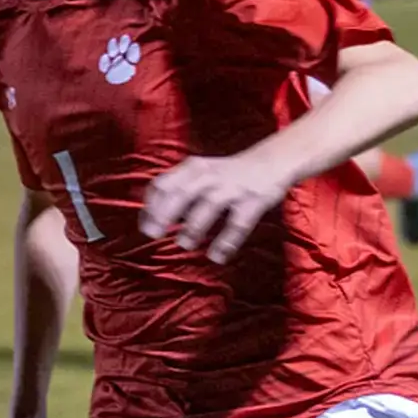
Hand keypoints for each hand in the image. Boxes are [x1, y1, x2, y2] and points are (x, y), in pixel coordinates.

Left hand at [141, 153, 291, 262]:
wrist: (272, 160)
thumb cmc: (228, 173)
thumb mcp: (200, 172)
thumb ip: (177, 189)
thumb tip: (151, 218)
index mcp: (193, 168)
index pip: (164, 184)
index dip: (151, 206)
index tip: (145, 226)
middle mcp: (210, 175)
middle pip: (182, 192)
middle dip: (164, 214)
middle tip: (153, 235)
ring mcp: (232, 187)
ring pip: (209, 206)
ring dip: (194, 227)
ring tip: (184, 244)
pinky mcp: (253, 201)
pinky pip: (238, 224)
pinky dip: (226, 242)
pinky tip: (216, 257)